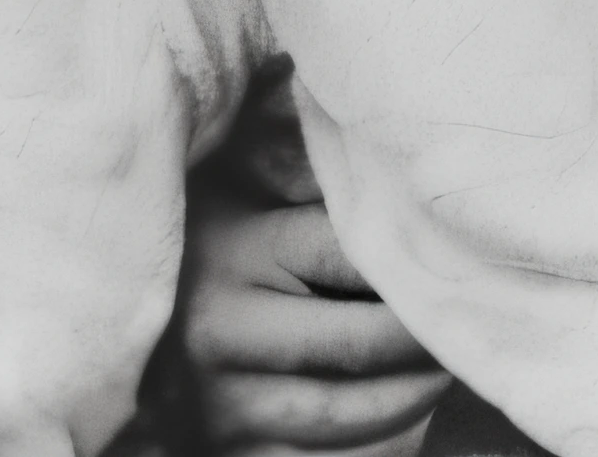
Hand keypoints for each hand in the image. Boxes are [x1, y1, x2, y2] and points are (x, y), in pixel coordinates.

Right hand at [178, 176, 447, 456]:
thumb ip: (317, 177)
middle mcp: (220, 336)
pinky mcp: (230, 455)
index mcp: (236, 255)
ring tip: (446, 363)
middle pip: (362, 344)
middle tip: (470, 318)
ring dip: (419, 394)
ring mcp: (218, 408)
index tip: (462, 260)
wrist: (127, 314)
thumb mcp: (250, 190)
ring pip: (353, 413)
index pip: (353, 257)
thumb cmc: (215, 238)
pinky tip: (407, 409)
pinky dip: (386, 442)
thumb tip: (404, 170)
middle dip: (431, 336)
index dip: (418, 262)